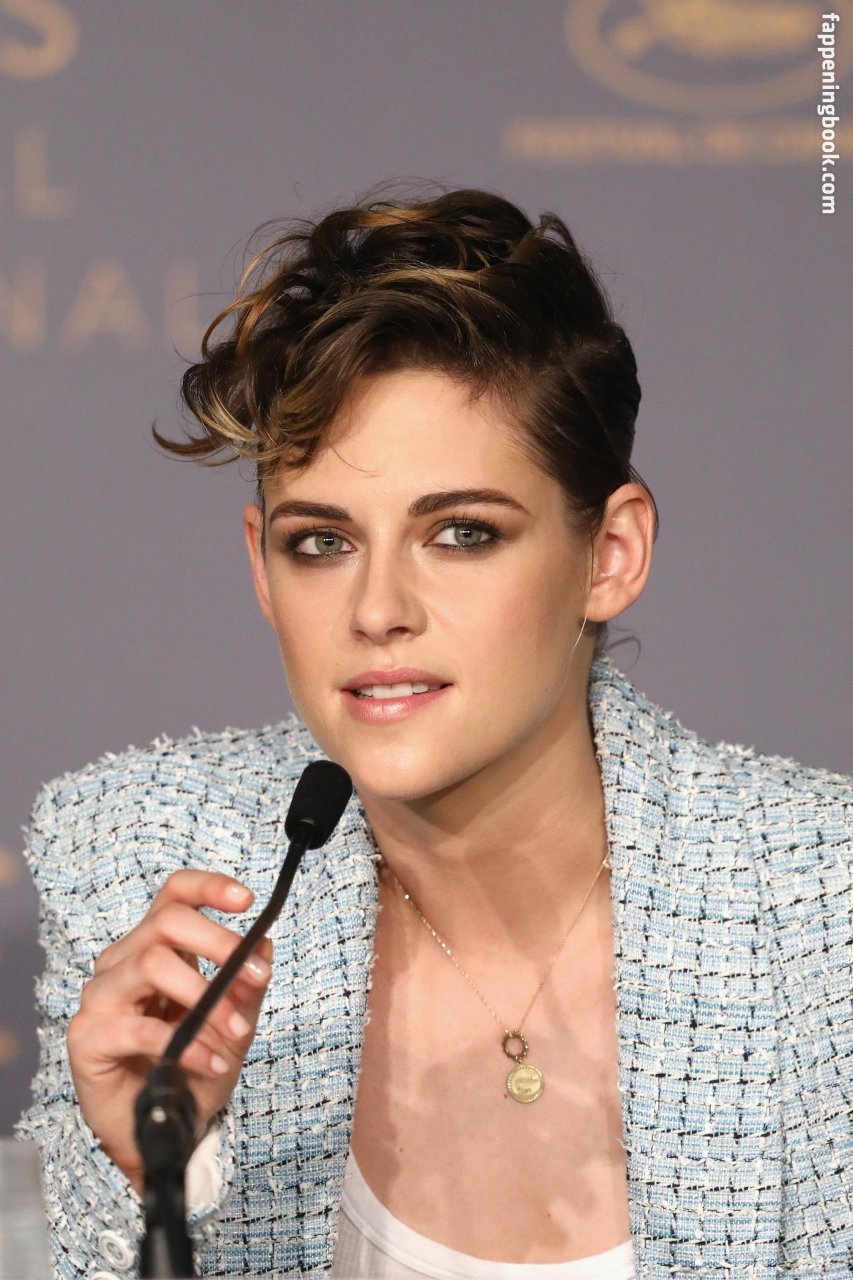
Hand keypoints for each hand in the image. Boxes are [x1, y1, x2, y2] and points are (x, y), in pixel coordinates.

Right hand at [67, 870, 272, 1193]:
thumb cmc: (191, 1068)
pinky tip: (211, 1062)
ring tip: (236, 1031)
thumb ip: (246, 987)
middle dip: (219, 943)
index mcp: (155, 947)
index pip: (172, 895)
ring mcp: (101, 997)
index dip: (208, 887)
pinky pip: (140, 1028)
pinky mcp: (87, 1037)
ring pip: (151, 963)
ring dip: (206, 997)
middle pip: (166, 921)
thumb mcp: (233, 1024)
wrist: (161, 1130)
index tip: (247, 900)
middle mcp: (123, 962)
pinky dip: (186, 1045)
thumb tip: (264, 944)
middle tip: (257, 975)